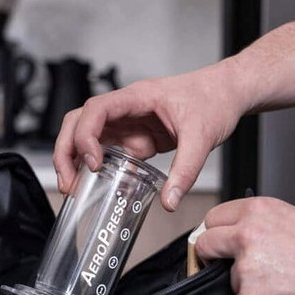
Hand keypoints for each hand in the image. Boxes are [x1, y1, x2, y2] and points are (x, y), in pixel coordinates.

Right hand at [52, 62, 244, 210]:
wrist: (227, 93)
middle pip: (78, 122)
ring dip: (75, 160)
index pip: (96, 110)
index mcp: (138, 97)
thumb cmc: (214, 99)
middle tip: (68, 182)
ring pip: (87, 136)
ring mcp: (128, 122)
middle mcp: (126, 108)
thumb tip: (169, 200)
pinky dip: (97, 167)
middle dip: (66, 151)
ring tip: (74, 187)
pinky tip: (98, 184)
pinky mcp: (135, 136)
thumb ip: (185, 171)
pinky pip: (108, 150)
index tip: (92, 162)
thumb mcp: (203, 137)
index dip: (86, 135)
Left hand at [196, 197, 294, 294]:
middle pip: (204, 246)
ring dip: (247, 287)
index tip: (219, 244)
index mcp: (256, 212)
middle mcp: (245, 237)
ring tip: (283, 285)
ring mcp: (246, 270)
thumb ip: (258, 225)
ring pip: (228, 282)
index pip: (213, 219)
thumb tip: (234, 236)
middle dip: (213, 258)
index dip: (216, 234)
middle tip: (231, 268)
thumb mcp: (293, 219)